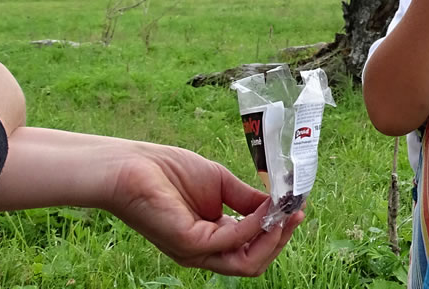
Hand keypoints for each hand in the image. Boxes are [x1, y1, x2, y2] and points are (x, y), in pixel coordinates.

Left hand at [104, 143, 303, 275]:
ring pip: (247, 263)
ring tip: (287, 212)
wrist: (132, 165)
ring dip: (273, 238)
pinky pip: (232, 242)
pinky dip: (254, 225)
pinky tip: (264, 207)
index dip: (277, 231)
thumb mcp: (220, 184)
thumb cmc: (169, 171)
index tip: (296, 207)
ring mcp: (196, 251)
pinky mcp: (189, 243)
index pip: (252, 248)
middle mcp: (205, 251)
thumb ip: (247, 198)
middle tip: (296, 212)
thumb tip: (277, 205)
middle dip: (280, 239)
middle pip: (254, 262)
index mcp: (212, 238)